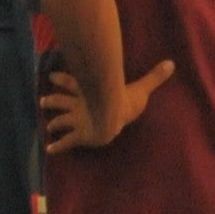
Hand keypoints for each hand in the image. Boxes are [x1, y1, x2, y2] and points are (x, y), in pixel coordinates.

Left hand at [41, 54, 173, 153]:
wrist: (113, 117)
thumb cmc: (125, 102)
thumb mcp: (141, 88)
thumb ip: (153, 77)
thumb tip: (171, 63)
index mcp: (90, 93)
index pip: (72, 83)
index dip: (61, 79)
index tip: (51, 76)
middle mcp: (80, 105)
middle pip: (61, 101)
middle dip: (52, 100)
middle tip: (43, 101)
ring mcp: (78, 120)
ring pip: (60, 120)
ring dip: (53, 122)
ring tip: (48, 126)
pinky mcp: (79, 135)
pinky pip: (66, 142)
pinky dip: (57, 146)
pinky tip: (49, 150)